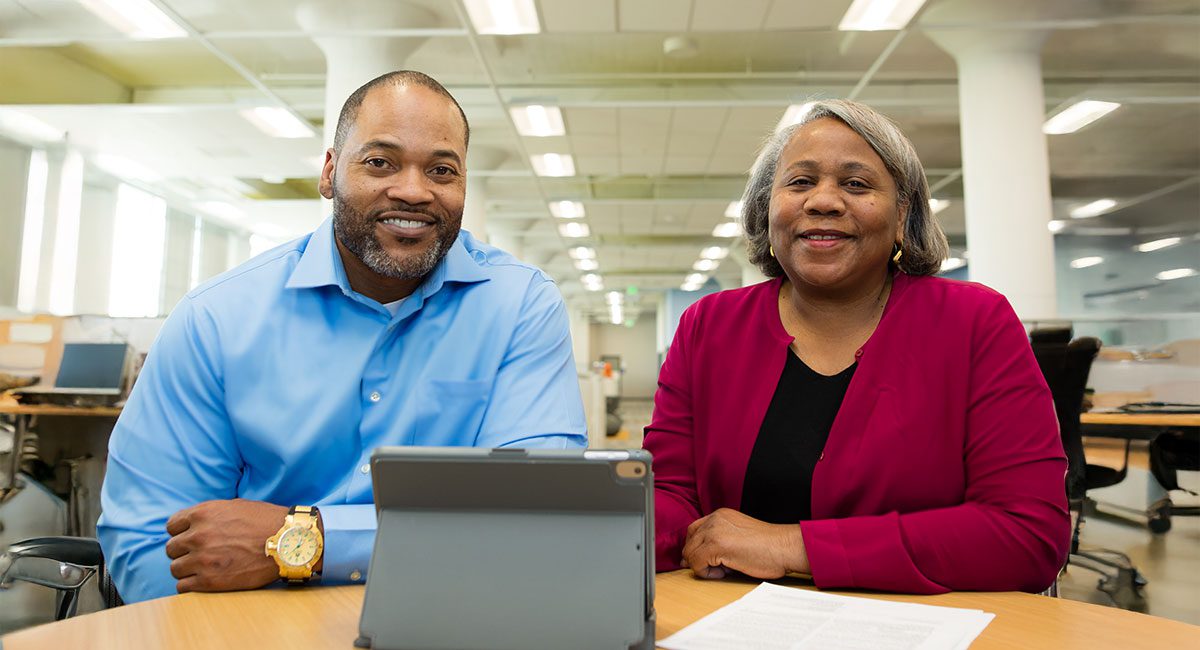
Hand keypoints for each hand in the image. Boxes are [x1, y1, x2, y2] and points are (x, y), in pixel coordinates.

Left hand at [165, 499, 287, 593]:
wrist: (288, 542)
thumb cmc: (266, 522)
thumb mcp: (234, 506)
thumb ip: (209, 515)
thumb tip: (193, 525)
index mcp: (203, 514)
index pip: (172, 526)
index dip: (182, 532)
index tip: (191, 538)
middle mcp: (198, 535)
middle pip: (172, 549)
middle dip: (184, 551)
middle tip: (200, 554)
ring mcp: (202, 559)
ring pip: (175, 568)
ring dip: (187, 569)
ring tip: (204, 568)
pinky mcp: (210, 581)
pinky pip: (183, 586)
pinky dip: (191, 584)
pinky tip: (205, 580)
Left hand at [681, 508, 808, 579]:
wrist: (784, 547)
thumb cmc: (768, 547)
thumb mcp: (738, 535)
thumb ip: (718, 541)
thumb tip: (693, 560)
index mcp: (720, 515)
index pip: (694, 530)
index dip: (694, 548)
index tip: (701, 561)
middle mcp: (714, 519)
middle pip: (689, 542)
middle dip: (696, 558)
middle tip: (713, 570)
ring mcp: (714, 531)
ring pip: (690, 554)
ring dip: (703, 566)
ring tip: (725, 570)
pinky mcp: (715, 545)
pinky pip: (696, 564)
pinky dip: (707, 573)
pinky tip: (726, 572)